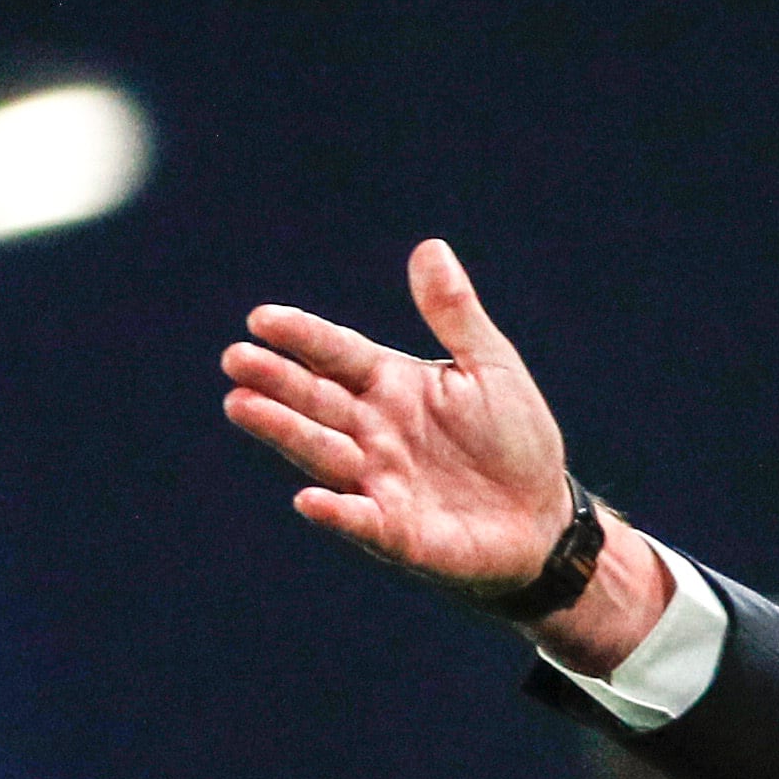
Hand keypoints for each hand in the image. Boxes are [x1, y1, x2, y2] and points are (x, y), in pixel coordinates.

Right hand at [222, 239, 569, 590]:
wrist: (542, 517)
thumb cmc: (513, 439)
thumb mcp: (491, 368)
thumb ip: (456, 315)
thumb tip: (431, 246)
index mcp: (390, 384)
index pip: (337, 353)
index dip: (302, 336)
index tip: (262, 319)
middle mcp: (372, 430)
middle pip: (316, 399)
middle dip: (276, 380)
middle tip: (236, 359)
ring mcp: (379, 481)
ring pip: (323, 452)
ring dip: (285, 431)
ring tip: (243, 405)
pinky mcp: (398, 532)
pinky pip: (361, 520)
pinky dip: (337, 512)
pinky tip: (309, 500)